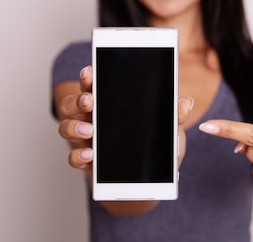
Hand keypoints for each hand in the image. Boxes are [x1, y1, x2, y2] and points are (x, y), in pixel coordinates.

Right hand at [57, 66, 194, 173]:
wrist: (152, 179)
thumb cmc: (157, 145)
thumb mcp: (170, 128)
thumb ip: (175, 115)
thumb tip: (185, 102)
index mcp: (110, 102)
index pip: (93, 84)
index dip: (88, 77)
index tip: (90, 72)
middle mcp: (93, 117)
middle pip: (72, 103)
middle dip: (78, 100)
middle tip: (89, 102)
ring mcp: (87, 139)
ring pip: (66, 127)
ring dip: (74, 127)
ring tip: (88, 131)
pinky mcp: (88, 161)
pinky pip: (74, 157)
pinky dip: (78, 155)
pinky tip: (89, 155)